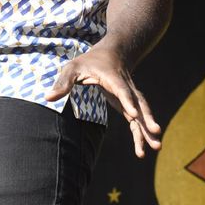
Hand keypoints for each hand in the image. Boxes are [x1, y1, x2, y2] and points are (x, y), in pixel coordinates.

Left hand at [45, 44, 161, 157]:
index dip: (128, 101)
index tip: (134, 114)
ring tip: (157, 147)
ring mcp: (130, 97)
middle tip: (156, 132)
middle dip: (148, 118)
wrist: (113, 53)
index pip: (122, 90)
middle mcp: (126, 88)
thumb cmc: (89, 61)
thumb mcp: (73, 67)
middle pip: (140, 104)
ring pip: (142, 114)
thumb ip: (63, 82)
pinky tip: (141, 150)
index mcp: (113, 78)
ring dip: (148, 130)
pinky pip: (137, 120)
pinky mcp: (129, 105)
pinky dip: (141, 133)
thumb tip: (48, 98)